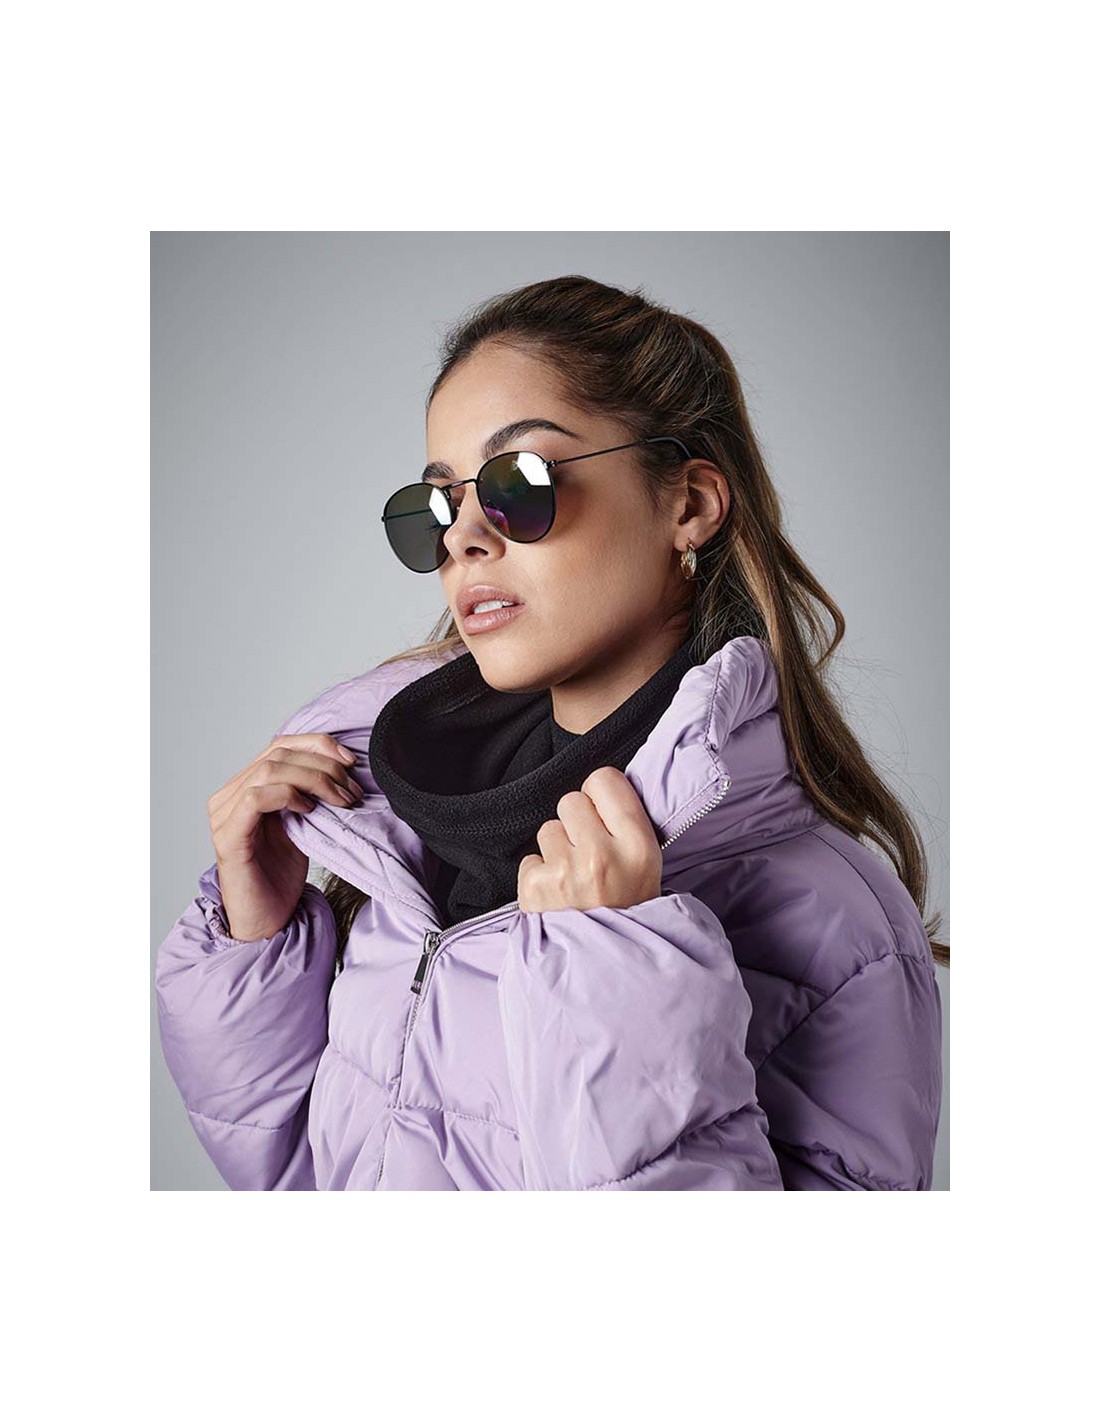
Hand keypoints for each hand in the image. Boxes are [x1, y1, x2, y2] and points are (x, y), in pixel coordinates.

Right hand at [206, 733, 362, 939]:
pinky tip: (308, 808)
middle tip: (351, 789)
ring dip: (313, 779)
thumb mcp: (303, 824)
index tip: (351, 760)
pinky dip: (287, 795)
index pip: (280, 746)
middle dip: (323, 766)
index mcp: (245, 787)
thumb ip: (309, 793)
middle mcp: (228, 796)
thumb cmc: (281, 875)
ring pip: (268, 771)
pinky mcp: (228, 837)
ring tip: (340, 799)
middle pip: (277, 754)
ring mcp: (223, 815)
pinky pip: (254, 799)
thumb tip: (344, 767)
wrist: (267, 920)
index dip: (317, 745)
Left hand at [517, 766, 663, 913]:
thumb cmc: (627, 916)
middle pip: (571, 800)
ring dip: (557, 850)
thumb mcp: (649, 871)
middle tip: (589, 853)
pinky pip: (530, 859)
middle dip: (577, 823)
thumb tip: (602, 789)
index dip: (600, 794)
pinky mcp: (536, 887)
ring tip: (574, 880)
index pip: (605, 780)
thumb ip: (628, 828)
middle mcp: (602, 855)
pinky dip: (539, 876)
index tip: (602, 812)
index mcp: (638, 847)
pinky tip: (557, 897)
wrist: (606, 975)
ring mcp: (566, 871)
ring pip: (548, 828)